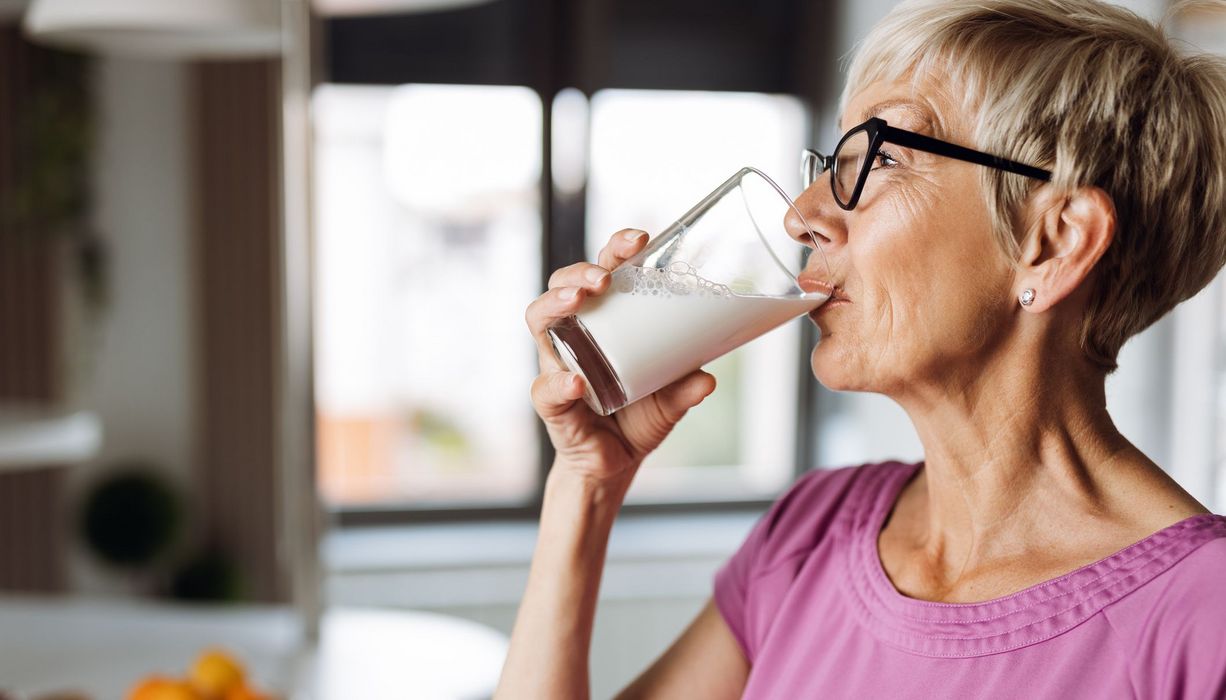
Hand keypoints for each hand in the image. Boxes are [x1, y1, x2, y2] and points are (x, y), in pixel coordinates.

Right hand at [525, 229, 716, 486]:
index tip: (640, 238)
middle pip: (561, 286)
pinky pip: (546, 388)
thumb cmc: (637, 419)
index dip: (615, 249)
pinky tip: (577, 381)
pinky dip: (560, 383)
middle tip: (604, 277)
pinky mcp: (551, 403)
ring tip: (579, 301)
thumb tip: (708, 378)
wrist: (613, 466)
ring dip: (556, 304)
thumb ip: (686, 388)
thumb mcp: (671, 401)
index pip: (600, 272)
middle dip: (579, 272)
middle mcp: (573, 336)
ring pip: (539, 321)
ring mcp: (557, 365)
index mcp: (603, 323)